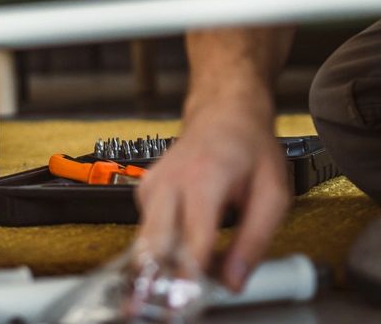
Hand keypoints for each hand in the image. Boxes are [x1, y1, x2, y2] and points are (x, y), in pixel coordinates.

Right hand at [135, 96, 290, 290]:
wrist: (223, 113)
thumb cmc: (248, 147)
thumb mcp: (272, 193)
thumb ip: (254, 240)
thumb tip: (234, 281)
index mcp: (204, 178)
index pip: (192, 237)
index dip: (190, 274)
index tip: (188, 300)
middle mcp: (170, 180)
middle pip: (154, 239)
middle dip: (159, 277)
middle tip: (164, 308)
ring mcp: (153, 183)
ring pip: (145, 237)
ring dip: (160, 266)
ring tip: (176, 289)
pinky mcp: (146, 190)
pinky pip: (147, 229)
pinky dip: (160, 248)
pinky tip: (179, 255)